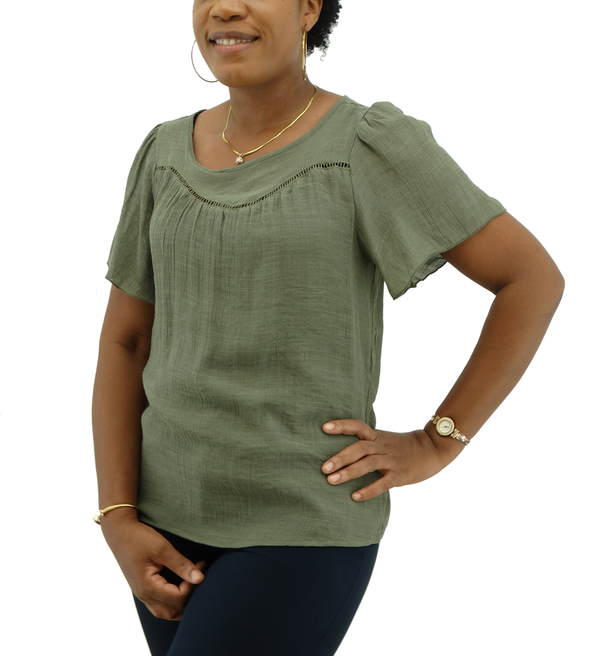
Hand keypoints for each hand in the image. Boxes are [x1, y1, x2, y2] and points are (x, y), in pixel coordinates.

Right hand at [101, 510, 207, 619]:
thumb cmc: (139, 538)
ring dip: (182, 603)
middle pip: (173, 611)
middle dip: (190, 598)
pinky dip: (173, 600)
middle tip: (199, 577)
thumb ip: (181, 565)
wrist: (119, 532)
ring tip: (193, 583)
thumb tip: (200, 578)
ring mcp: (142, 594)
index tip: (201, 565)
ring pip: (166, 611)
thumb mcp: (162, 549)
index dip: (193, 585)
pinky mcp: (143, 589)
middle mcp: (144, 596)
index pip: (178, 598)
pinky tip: (182, 585)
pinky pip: (160, 604)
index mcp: (148, 588)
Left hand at [321, 419, 463, 500]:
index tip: (324, 427)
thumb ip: (366, 444)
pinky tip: (355, 497)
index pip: (357, 426)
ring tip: (331, 481)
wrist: (432, 449)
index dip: (342, 425)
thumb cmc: (402, 447)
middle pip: (360, 448)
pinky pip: (383, 483)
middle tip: (323, 467)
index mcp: (377, 436)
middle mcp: (382, 446)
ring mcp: (391, 460)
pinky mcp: (400, 475)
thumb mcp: (383, 440)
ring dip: (349, 472)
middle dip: (340, 457)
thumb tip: (340, 453)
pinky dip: (368, 490)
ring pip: (368, 464)